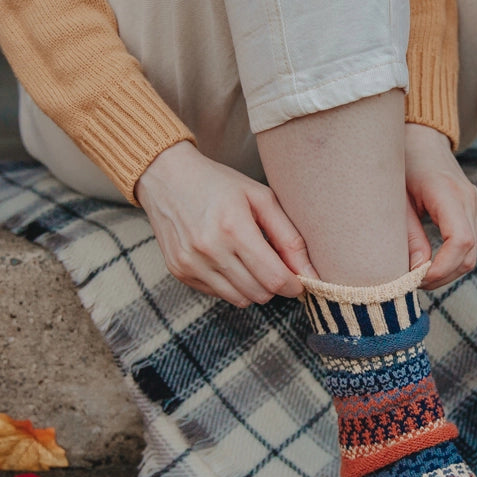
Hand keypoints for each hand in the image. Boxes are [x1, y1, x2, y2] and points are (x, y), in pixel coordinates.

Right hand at [135, 141, 317, 305]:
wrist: (166, 176)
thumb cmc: (219, 183)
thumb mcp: (261, 198)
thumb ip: (289, 237)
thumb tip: (310, 272)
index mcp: (234, 228)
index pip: (274, 278)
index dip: (293, 285)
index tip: (299, 280)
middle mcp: (209, 250)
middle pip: (259, 293)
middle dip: (275, 285)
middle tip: (275, 265)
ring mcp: (191, 263)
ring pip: (240, 299)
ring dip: (254, 287)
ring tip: (250, 260)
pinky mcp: (179, 271)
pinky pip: (218, 294)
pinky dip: (231, 284)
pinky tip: (228, 260)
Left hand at [403, 124, 476, 289]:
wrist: (422, 138)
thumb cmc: (403, 164)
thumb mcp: (397, 199)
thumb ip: (409, 235)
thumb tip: (417, 271)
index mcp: (448, 192)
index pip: (460, 240)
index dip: (442, 267)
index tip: (419, 279)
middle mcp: (469, 199)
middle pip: (469, 254)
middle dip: (443, 276)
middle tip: (412, 284)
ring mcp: (475, 205)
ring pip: (472, 254)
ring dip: (447, 271)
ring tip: (418, 275)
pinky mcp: (473, 210)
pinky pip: (469, 245)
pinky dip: (452, 260)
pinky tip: (429, 263)